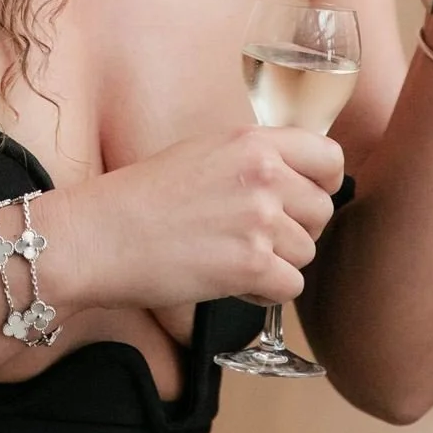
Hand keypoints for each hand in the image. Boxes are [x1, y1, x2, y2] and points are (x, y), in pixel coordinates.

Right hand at [66, 125, 344, 313]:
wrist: (102, 234)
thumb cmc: (143, 195)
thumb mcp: (204, 152)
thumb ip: (254, 159)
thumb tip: (297, 181)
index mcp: (253, 141)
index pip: (329, 158)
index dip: (322, 184)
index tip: (304, 198)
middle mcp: (264, 174)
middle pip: (322, 211)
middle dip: (295, 230)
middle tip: (252, 236)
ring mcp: (260, 220)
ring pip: (306, 253)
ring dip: (275, 263)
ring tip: (228, 255)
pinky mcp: (252, 265)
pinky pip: (290, 287)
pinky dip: (262, 291)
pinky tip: (226, 278)